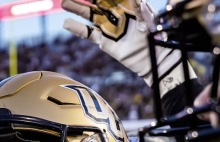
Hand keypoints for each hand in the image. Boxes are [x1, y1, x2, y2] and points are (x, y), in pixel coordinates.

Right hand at [62, 0, 195, 93]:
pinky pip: (89, 34)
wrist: (153, 58)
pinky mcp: (105, 42)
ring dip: (77, 8)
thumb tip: (136, 0)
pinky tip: (67, 23)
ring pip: (89, 14)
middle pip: (96, 1)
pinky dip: (78, 29)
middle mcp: (114, 13)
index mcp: (125, 4)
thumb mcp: (148, 19)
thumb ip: (139, 8)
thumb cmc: (155, 35)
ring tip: (65, 2)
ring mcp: (108, 27)